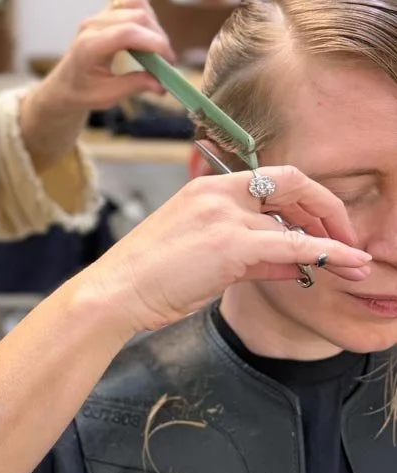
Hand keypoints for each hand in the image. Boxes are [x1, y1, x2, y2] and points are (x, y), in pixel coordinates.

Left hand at [19, 0, 174, 171]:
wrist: (65, 83)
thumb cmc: (83, 91)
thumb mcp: (107, 96)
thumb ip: (134, 86)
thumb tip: (162, 84)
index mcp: (90, 46)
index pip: (128, 33)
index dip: (155, 43)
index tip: (169, 61)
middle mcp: (93, 25)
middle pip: (137, 16)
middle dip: (158, 38)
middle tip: (165, 62)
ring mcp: (99, 15)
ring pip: (136, 3)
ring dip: (153, 23)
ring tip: (154, 47)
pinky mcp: (105, 11)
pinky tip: (146, 19)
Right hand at [79, 166, 371, 335]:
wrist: (115, 293)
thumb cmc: (150, 280)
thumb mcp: (205, 259)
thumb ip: (252, 255)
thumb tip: (295, 261)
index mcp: (206, 187)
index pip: (273, 179)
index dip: (307, 200)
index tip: (324, 228)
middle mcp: (217, 192)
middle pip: (293, 183)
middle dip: (329, 209)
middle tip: (347, 241)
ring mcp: (223, 214)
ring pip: (294, 222)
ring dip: (333, 242)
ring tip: (357, 265)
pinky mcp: (229, 243)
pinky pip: (293, 246)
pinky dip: (328, 253)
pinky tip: (348, 263)